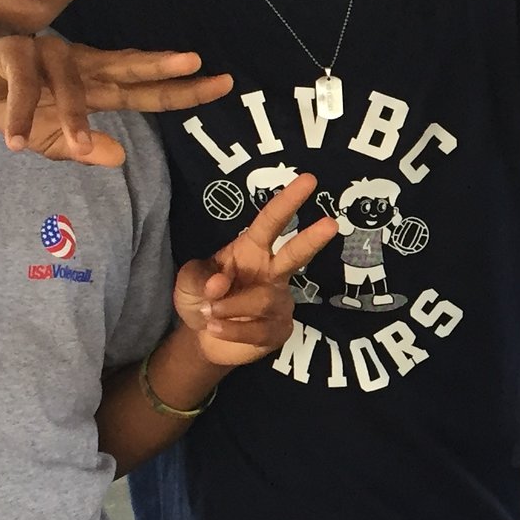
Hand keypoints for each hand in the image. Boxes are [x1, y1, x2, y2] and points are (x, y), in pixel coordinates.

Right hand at [0, 36, 234, 166]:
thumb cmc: (16, 103)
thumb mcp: (50, 139)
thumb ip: (82, 149)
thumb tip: (118, 159)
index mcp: (98, 84)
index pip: (146, 89)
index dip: (181, 88)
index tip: (221, 84)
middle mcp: (81, 65)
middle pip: (129, 66)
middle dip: (162, 65)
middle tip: (195, 62)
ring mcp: (50, 55)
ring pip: (71, 87)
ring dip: (73, 117)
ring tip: (75, 144)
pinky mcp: (16, 55)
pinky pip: (23, 88)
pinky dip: (21, 116)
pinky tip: (16, 142)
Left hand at [173, 173, 336, 367]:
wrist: (203, 339)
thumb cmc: (201, 298)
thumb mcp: (187, 281)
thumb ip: (198, 276)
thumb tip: (219, 283)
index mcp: (252, 249)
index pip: (271, 222)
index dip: (288, 201)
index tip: (309, 180)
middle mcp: (272, 271)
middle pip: (295, 254)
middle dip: (312, 239)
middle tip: (331, 224)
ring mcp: (279, 302)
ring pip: (264, 301)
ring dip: (231, 306)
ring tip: (209, 312)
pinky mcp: (279, 330)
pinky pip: (261, 330)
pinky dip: (232, 330)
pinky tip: (215, 329)